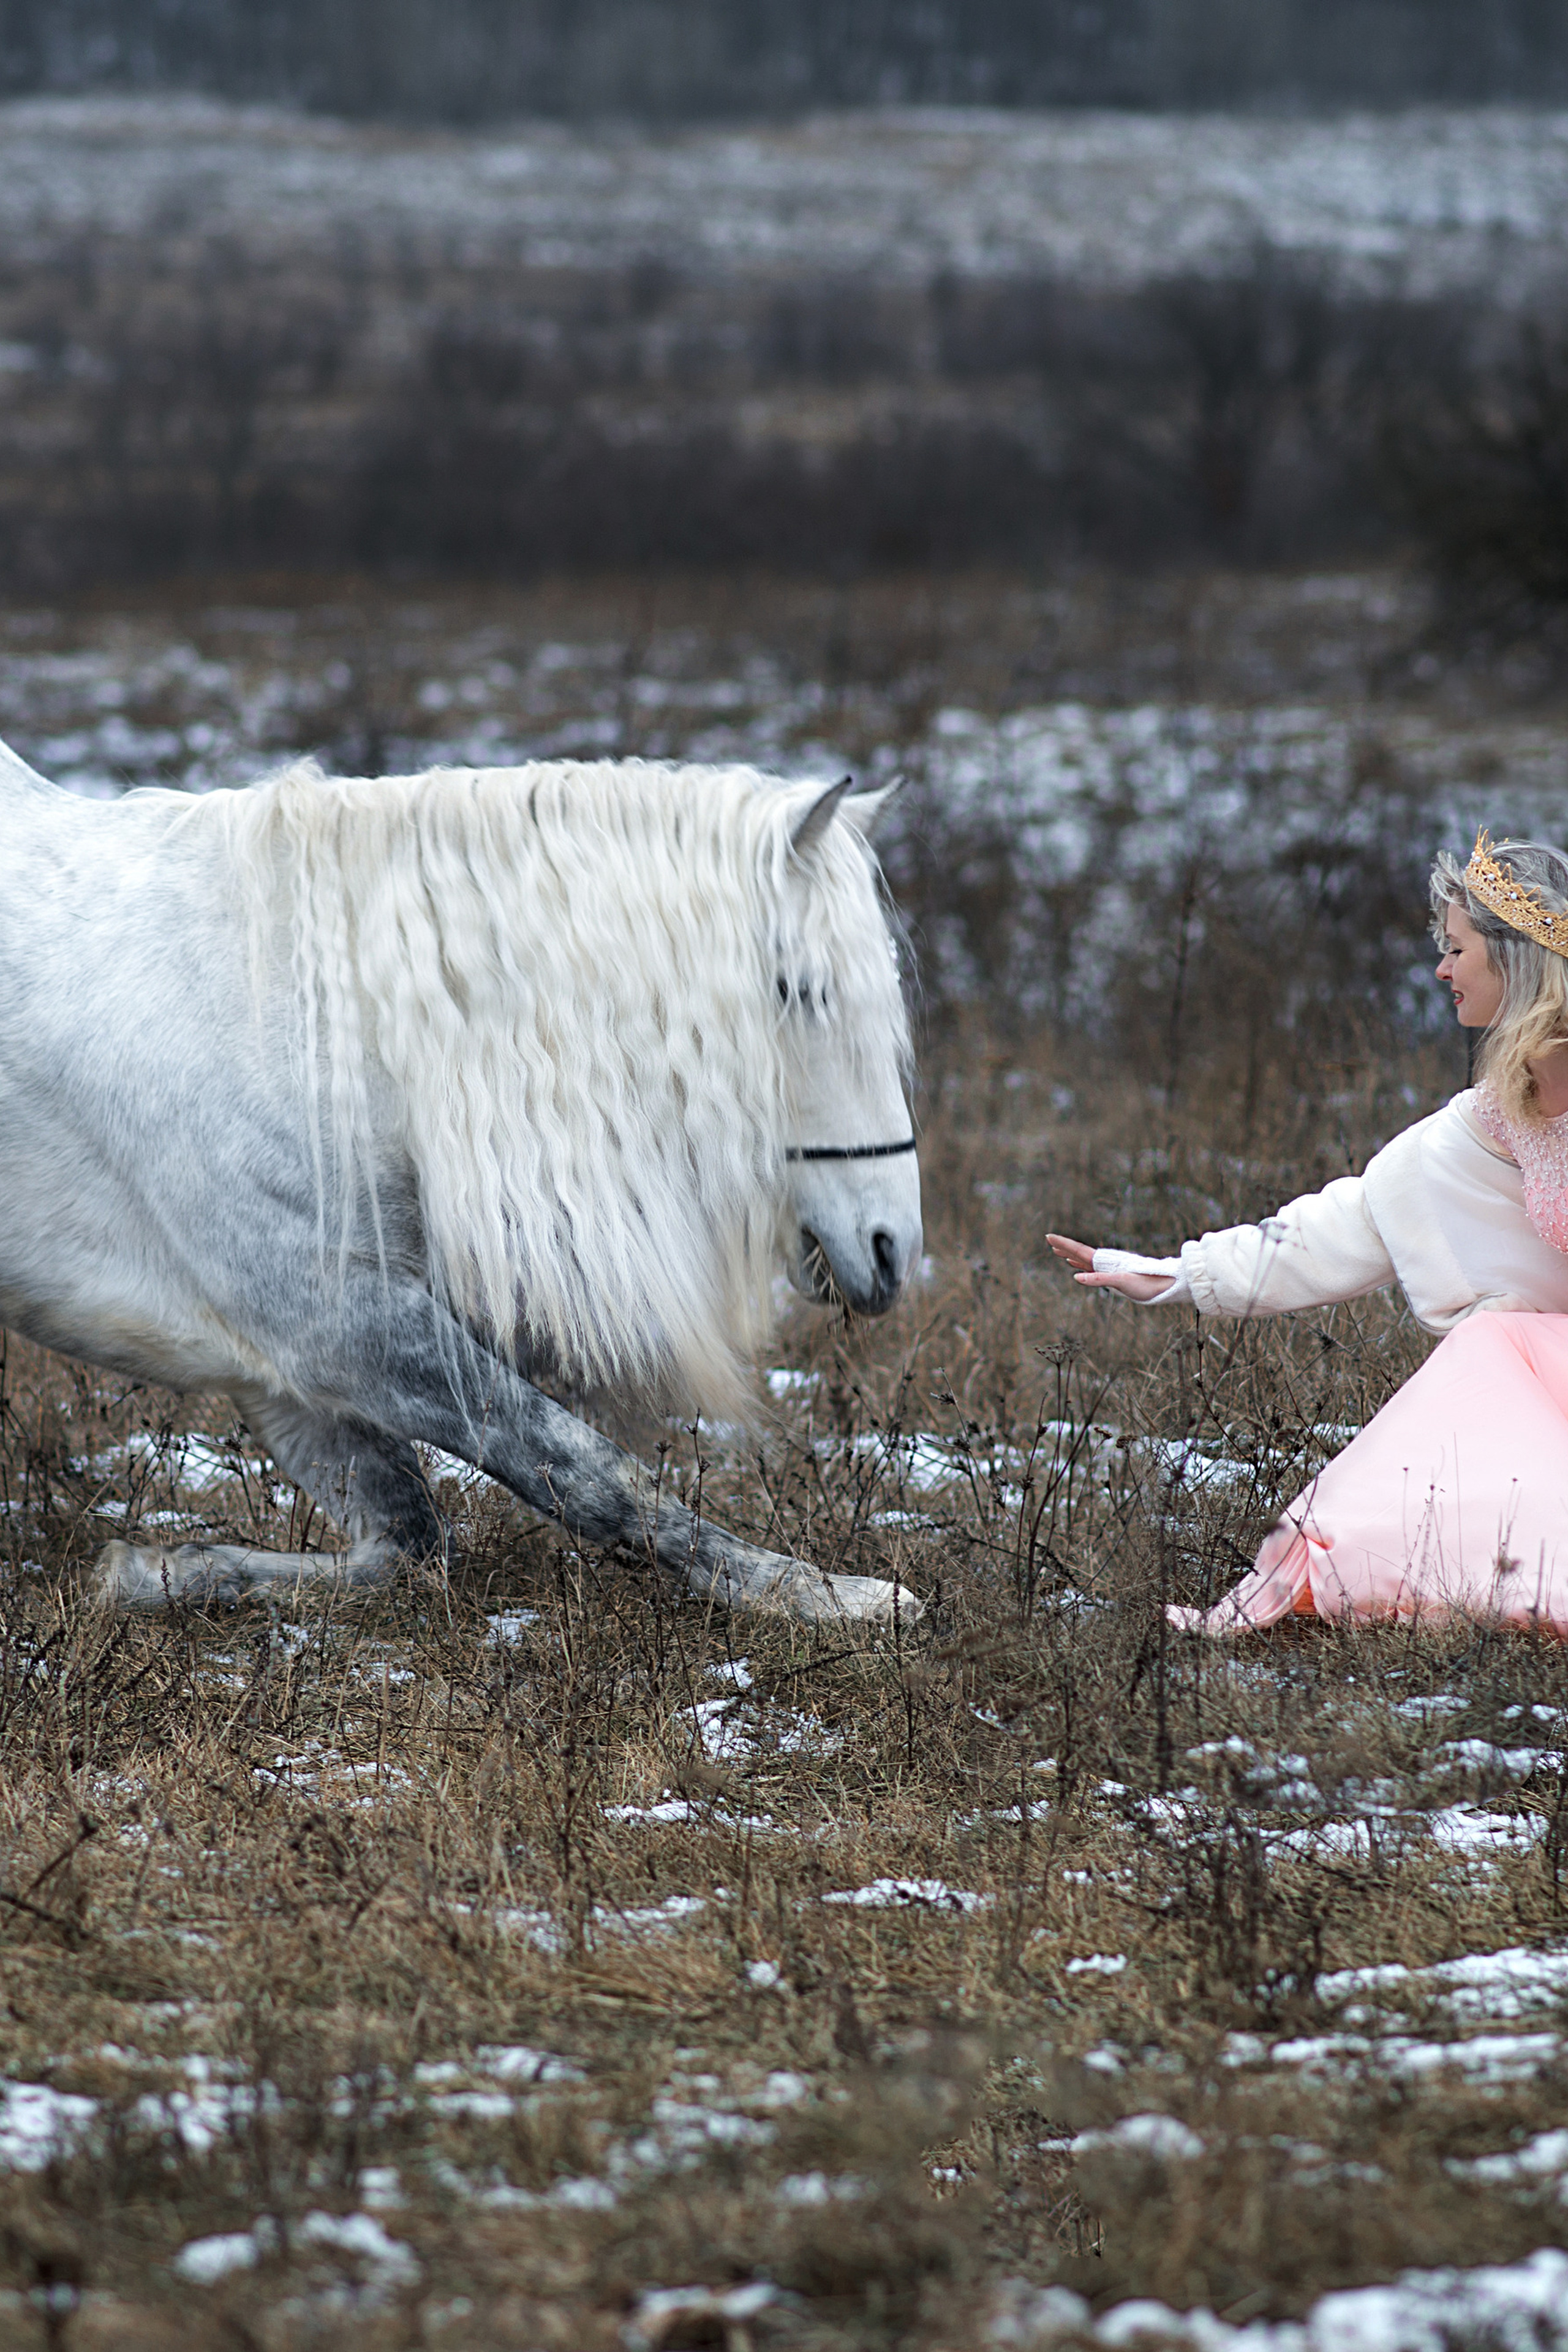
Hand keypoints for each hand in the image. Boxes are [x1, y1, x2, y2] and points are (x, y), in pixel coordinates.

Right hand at [1046, 1232, 1174, 1302]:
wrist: (1165, 1285)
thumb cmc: (1146, 1284)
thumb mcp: (1122, 1283)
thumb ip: (1099, 1279)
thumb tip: (1075, 1277)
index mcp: (1105, 1262)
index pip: (1079, 1250)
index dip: (1063, 1244)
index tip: (1049, 1236)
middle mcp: (1105, 1263)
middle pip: (1079, 1252)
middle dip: (1064, 1246)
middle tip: (1049, 1240)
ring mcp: (1109, 1268)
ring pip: (1084, 1260)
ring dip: (1071, 1256)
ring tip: (1058, 1252)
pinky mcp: (1113, 1275)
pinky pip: (1092, 1268)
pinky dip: (1081, 1266)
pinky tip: (1077, 1267)